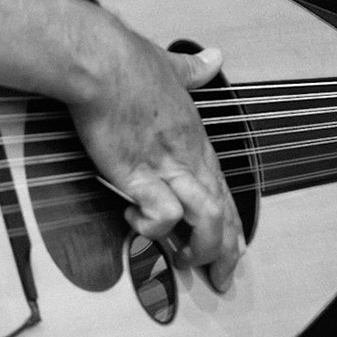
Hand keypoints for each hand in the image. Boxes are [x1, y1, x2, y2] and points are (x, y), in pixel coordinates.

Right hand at [67, 38, 243, 290]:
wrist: (102, 61)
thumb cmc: (129, 63)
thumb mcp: (171, 66)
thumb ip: (193, 69)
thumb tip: (213, 58)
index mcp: (195, 138)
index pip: (224, 188)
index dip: (233, 223)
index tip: (235, 249)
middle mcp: (187, 156)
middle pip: (222, 211)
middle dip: (225, 251)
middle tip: (219, 278)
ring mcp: (166, 166)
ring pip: (207, 218)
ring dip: (199, 247)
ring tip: (182, 261)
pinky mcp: (138, 174)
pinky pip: (163, 214)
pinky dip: (153, 228)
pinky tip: (136, 221)